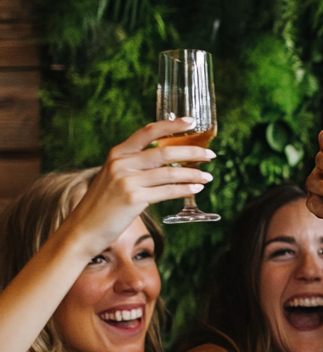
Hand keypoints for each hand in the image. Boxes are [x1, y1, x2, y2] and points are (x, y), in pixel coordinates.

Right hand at [64, 119, 215, 255]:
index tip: (191, 122)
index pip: (148, 131)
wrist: (82, 229)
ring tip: (208, 177)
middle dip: (192, 152)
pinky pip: (167, 191)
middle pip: (164, 152)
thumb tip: (167, 161)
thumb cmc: (103, 205)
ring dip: (194, 174)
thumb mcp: (114, 177)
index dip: (171, 125)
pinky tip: (196, 189)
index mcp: (117, 154)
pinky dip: (185, 190)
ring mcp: (126, 181)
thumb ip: (134, 166)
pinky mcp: (133, 199)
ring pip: (170, 173)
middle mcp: (121, 163)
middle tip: (211, 154)